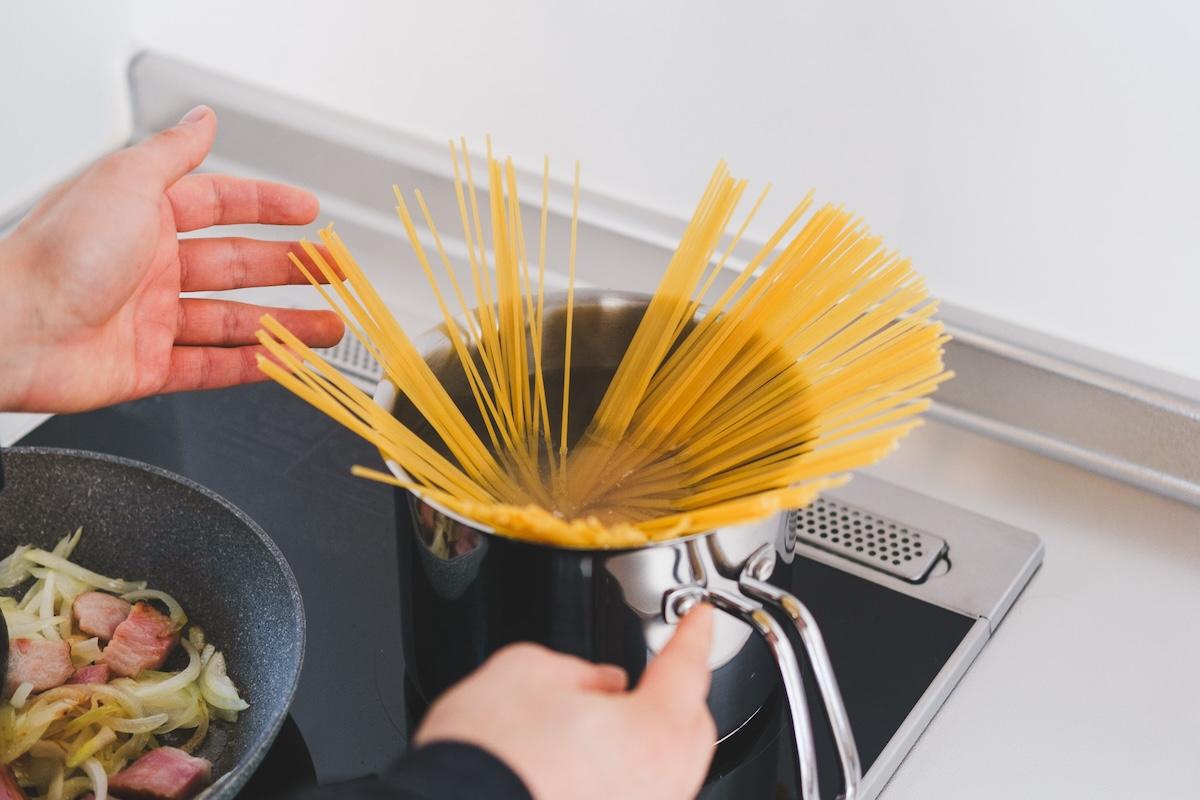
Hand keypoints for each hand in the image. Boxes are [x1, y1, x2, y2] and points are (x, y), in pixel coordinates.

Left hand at [0, 105, 341, 412]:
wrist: (14, 329)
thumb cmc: (59, 252)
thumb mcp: (127, 179)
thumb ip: (174, 151)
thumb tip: (202, 117)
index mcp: (142, 217)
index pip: (219, 204)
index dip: (266, 205)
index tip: (307, 210)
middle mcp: (148, 266)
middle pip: (236, 265)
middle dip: (290, 267)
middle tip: (332, 271)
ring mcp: (151, 318)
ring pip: (235, 321)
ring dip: (287, 322)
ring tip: (331, 325)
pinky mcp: (149, 366)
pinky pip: (213, 366)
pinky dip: (256, 365)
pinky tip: (290, 360)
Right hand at [415, 603, 717, 799]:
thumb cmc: (484, 759)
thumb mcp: (524, 671)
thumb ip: (577, 670)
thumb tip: (596, 683)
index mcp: (650, 733)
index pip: (688, 668)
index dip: (694, 635)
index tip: (700, 620)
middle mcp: (657, 788)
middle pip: (690, 730)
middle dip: (679, 693)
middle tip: (656, 669)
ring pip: (667, 773)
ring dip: (648, 740)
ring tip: (607, 718)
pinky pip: (635, 795)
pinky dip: (623, 776)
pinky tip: (588, 763)